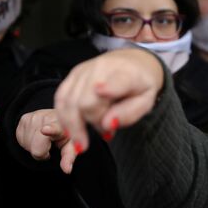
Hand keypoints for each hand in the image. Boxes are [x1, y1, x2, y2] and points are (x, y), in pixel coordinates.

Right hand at [16, 108, 77, 172]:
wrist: (57, 119)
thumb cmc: (65, 134)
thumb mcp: (70, 146)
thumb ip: (68, 158)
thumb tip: (67, 170)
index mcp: (61, 125)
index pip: (54, 129)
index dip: (50, 130)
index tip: (45, 130)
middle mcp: (47, 118)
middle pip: (36, 147)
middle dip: (41, 151)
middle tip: (49, 146)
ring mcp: (34, 116)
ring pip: (26, 144)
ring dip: (34, 146)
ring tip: (43, 139)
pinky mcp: (24, 118)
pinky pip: (20, 139)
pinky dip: (27, 142)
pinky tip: (36, 136)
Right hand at [54, 49, 163, 171]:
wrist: (133, 63)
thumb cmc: (140, 86)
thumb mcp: (146, 102)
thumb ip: (129, 114)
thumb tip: (106, 124)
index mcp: (127, 73)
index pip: (116, 81)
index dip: (108, 87)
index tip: (101, 92)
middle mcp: (102, 67)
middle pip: (86, 100)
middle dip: (93, 122)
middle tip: (106, 134)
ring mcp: (84, 69)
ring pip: (69, 100)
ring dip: (73, 126)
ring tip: (82, 143)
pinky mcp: (73, 74)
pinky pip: (61, 98)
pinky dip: (63, 117)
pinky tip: (70, 131)